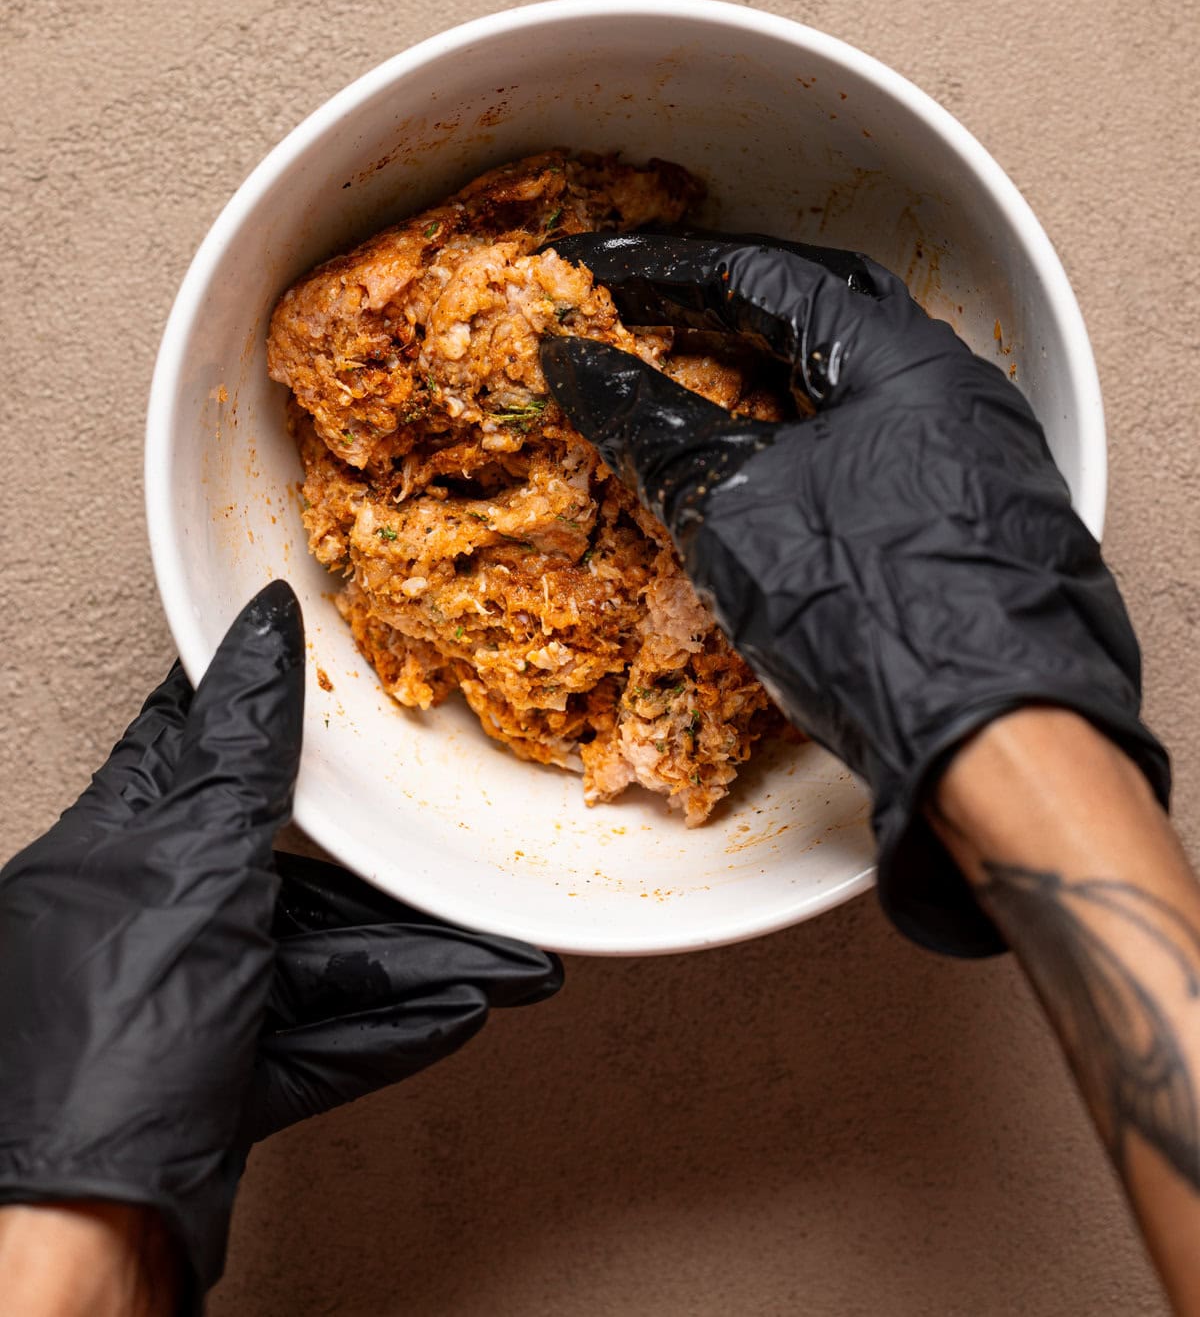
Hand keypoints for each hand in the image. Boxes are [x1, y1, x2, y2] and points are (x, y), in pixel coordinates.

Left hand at [0, 583, 560, 1305]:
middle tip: (461, 863)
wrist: (78, 1241)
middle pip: (283, 869)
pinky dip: (387, 1024)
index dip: (252, 706)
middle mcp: (142, 920)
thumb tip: (264, 635)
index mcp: (111, 849)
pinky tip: (454, 1012)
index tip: (308, 672)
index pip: (188, 748)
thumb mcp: (192, 865)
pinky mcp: (213, 1082)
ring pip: (315, 960)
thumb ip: (243, 757)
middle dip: (387, 879)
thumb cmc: (107, 1042)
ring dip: (412, 963)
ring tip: (503, 966)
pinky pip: (318, 1036)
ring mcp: (179, 1007)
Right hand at [539, 232, 1169, 954]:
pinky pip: (877, 449)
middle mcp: (954, 394)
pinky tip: (765, 472)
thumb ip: (651, 425)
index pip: (768, 277)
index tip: (599, 273)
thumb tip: (580, 364)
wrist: (995, 744)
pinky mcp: (976, 532)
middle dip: (726, 306)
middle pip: (822, 314)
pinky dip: (806, 440)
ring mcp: (976, 463)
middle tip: (646, 310)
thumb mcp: (735, 507)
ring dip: (767, 376)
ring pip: (852, 387)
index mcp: (903, 360)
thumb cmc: (876, 612)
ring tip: (690, 380)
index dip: (669, 272)